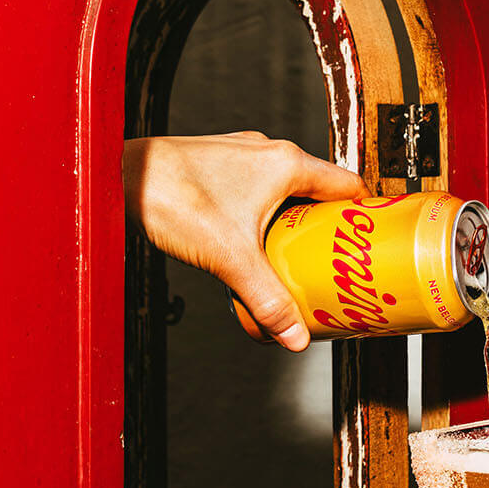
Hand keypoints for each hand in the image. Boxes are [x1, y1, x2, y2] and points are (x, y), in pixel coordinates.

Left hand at [122, 133, 367, 349]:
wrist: (117, 177)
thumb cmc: (171, 198)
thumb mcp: (231, 259)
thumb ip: (266, 299)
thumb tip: (294, 334)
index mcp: (286, 164)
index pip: (347, 184)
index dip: (365, 213)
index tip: (371, 240)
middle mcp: (267, 153)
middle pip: (317, 189)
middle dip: (328, 226)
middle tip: (335, 261)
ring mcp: (240, 156)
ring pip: (284, 190)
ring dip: (294, 220)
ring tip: (296, 258)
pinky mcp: (216, 166)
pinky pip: (256, 189)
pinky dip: (264, 214)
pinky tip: (252, 243)